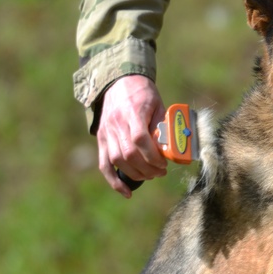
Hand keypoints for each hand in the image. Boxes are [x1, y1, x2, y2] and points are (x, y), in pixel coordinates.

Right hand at [96, 75, 166, 196]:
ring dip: (135, 174)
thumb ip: (161, 126)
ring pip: (117, 160)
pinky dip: (114, 180)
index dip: (152, 155)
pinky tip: (126, 192)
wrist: (119, 81)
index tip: (164, 163)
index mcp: (132, 112)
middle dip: (147, 168)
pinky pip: (104, 164)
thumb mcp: (157, 104)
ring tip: (151, 176)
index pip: (139, 139)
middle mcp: (116, 124)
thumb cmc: (143, 93)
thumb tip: (170, 150)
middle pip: (128, 154)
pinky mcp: (102, 139)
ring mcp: (106, 132)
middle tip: (161, 172)